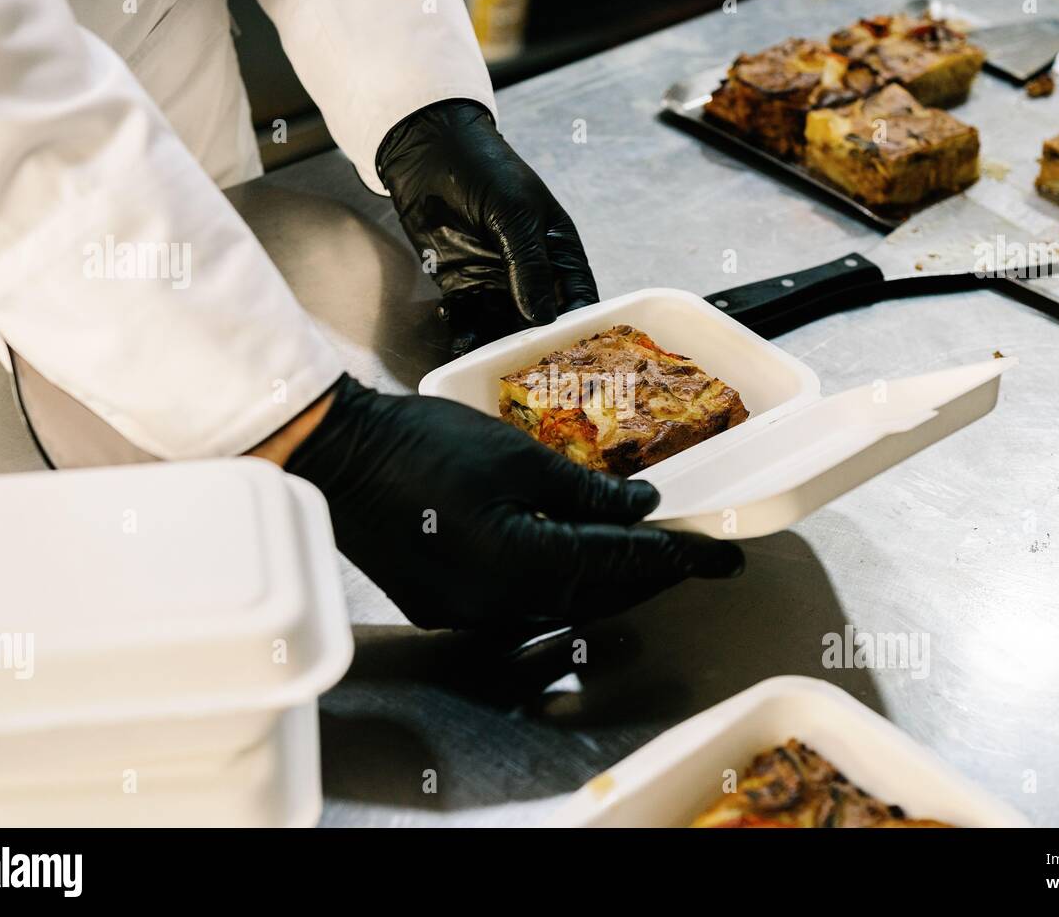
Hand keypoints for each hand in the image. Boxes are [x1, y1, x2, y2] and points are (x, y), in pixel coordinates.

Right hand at [283, 377, 743, 629]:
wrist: (337, 456)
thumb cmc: (421, 445)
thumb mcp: (517, 457)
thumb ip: (586, 491)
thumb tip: (641, 508)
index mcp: (524, 567)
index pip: (623, 565)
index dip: (678, 558)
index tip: (721, 558)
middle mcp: (500, 606)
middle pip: (598, 596)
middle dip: (650, 576)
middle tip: (694, 557)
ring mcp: (469, 612)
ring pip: (563, 603)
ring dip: (607, 582)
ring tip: (646, 556)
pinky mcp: (446, 605)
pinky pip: (522, 602)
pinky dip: (561, 581)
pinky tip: (575, 558)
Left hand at [377, 99, 597, 355]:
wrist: (426, 152)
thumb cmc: (484, 169)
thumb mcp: (515, 213)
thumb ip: (530, 265)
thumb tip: (542, 318)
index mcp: (559, 253)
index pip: (579, 301)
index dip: (581, 331)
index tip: (577, 362)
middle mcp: (532, 275)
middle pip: (542, 324)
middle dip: (540, 351)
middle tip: (536, 382)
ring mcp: (497, 283)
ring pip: (505, 329)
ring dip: (501, 350)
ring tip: (497, 373)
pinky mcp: (462, 286)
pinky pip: (469, 321)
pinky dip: (467, 338)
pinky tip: (464, 351)